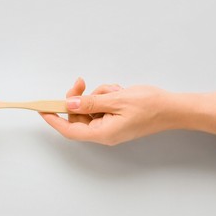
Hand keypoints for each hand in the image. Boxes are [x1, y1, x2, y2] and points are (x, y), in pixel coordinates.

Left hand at [39, 78, 178, 145]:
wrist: (173, 108)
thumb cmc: (150, 106)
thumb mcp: (117, 100)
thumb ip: (91, 103)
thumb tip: (69, 104)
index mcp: (103, 133)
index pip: (70, 130)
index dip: (54, 120)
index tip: (42, 109)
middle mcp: (104, 132)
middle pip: (79, 117)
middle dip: (78, 99)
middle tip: (81, 83)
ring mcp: (111, 126)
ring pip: (90, 109)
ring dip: (97, 96)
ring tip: (115, 90)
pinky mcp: (116, 119)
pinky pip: (102, 106)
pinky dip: (106, 96)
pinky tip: (119, 92)